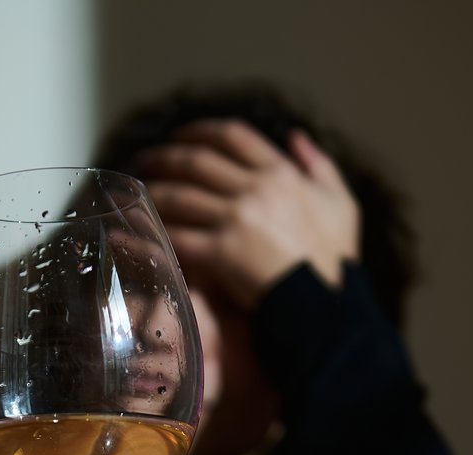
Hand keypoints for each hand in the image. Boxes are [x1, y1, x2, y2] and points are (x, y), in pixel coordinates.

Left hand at [136, 119, 359, 308]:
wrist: (326, 306)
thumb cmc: (335, 262)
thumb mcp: (341, 205)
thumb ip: (319, 166)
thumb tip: (296, 136)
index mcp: (282, 174)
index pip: (234, 136)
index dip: (201, 131)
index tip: (179, 135)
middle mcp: (256, 189)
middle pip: (197, 160)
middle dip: (163, 156)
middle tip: (142, 159)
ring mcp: (237, 219)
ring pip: (180, 195)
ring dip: (151, 191)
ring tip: (132, 194)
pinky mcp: (221, 253)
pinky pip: (175, 236)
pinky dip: (149, 233)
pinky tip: (131, 233)